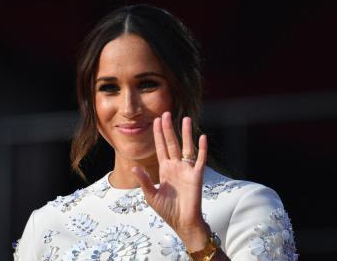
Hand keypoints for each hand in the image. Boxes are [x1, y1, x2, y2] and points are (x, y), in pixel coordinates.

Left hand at [132, 111, 209, 251]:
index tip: (155, 121)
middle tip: (166, 113)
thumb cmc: (167, 210)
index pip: (161, 148)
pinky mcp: (196, 176)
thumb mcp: (151, 195)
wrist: (182, 223)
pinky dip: (202, 149)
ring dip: (186, 134)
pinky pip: (200, 160)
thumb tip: (134, 167)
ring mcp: (186, 170)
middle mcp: (175, 166)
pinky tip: (202, 137)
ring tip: (185, 119)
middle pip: (172, 143)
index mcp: (164, 170)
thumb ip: (144, 181)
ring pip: (186, 147)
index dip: (158, 135)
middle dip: (168, 129)